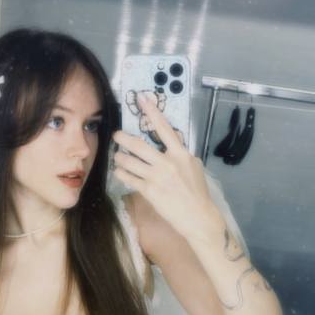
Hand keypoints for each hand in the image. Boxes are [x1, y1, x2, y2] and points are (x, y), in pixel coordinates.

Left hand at [111, 91, 219, 241]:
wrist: (197, 216)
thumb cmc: (197, 192)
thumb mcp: (193, 167)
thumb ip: (180, 155)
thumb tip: (170, 146)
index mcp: (181, 154)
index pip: (164, 128)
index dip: (152, 112)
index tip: (142, 99)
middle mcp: (168, 162)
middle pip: (139, 145)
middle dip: (123, 138)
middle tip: (116, 135)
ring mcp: (157, 177)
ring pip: (130, 162)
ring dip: (119, 157)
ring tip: (117, 157)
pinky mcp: (149, 191)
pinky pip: (129, 178)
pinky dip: (121, 173)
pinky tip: (118, 171)